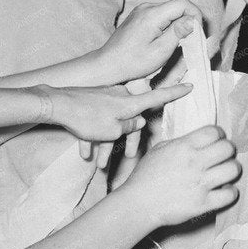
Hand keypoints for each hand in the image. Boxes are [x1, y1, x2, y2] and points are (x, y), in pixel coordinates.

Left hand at [35, 79, 190, 149]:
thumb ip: (129, 127)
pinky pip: (96, 121)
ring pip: (111, 123)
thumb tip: (139, 122)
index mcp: (130, 102)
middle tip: (131, 156)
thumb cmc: (86, 118)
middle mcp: (121, 98)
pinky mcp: (91, 102)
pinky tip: (84, 152)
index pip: (158, 96)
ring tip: (99, 163)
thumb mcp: (112, 130)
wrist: (56, 106)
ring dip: (105, 144)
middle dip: (128, 141)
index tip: (191, 86)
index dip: (175, 93)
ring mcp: (105, 98)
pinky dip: (92, 135)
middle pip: (131, 119)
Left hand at [93, 0, 202, 82]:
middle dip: (189, 20)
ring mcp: (141, 11)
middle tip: (192, 40)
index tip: (198, 32)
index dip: (196, 15)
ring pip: (170, 11)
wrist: (107, 65)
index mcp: (152, 15)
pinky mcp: (139, 16)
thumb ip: (178, 32)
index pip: (183, 3)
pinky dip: (169, 25)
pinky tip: (166, 40)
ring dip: (179, 23)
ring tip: (179, 42)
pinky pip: (161, 15)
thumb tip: (193, 20)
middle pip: (177, 6)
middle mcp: (146, 8)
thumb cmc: (132, 62)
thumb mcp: (160, 51)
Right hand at [119, 124, 240, 227]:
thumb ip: (181, 142)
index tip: (216, 141)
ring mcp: (200, 184)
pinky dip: (230, 192)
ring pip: (233, 169)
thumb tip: (198, 139)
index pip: (214, 132)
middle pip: (228, 148)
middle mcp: (194, 163)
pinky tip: (223, 190)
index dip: (219, 135)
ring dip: (232, 170)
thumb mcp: (159, 150)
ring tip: (225, 173)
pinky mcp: (202, 203)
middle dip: (228, 151)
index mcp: (184, 147)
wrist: (137, 205)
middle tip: (222, 157)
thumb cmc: (145, 176)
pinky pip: (230, 194)